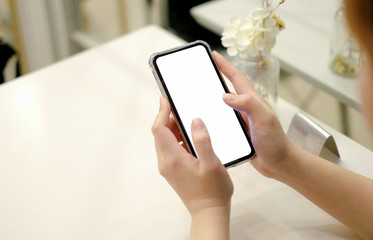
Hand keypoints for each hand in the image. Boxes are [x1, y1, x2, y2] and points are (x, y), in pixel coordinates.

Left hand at [151, 97, 233, 215]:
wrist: (209, 211)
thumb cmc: (213, 191)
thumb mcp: (212, 163)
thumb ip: (202, 140)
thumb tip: (195, 120)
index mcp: (173, 158)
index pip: (159, 129)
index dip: (161, 112)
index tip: (166, 100)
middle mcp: (166, 162)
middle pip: (159, 133)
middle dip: (167, 118)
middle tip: (181, 108)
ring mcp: (167, 167)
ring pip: (163, 141)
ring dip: (172, 129)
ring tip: (188, 122)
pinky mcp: (172, 170)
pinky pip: (169, 149)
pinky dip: (175, 139)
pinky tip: (190, 138)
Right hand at [213, 51, 296, 178]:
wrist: (279, 164)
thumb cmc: (275, 142)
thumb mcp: (264, 119)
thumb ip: (249, 104)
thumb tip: (226, 95)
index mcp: (252, 101)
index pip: (236, 78)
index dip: (225, 65)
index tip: (214, 55)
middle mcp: (245, 108)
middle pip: (227, 89)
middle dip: (214, 78)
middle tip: (201, 73)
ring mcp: (241, 121)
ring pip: (222, 106)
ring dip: (210, 100)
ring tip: (196, 96)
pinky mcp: (238, 133)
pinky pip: (222, 122)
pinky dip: (212, 119)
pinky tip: (202, 123)